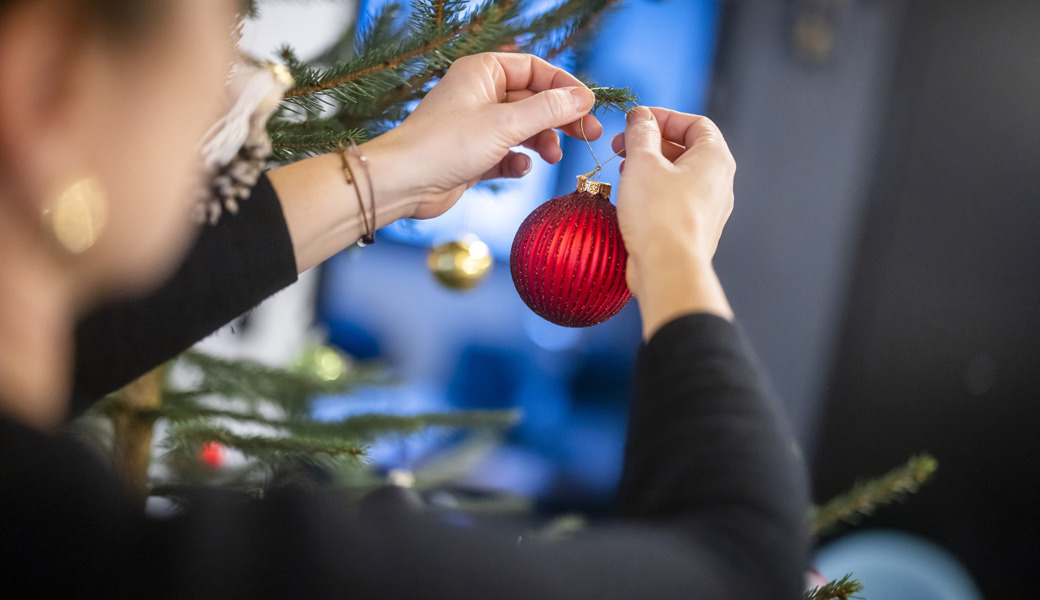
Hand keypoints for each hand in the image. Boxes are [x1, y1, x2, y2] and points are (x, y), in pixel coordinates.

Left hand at [364, 52, 602, 219]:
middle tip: (590, 134)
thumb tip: (583, 98)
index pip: (535, 69)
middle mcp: (479, 95)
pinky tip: (520, 169)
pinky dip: (518, 162)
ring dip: (542, 142)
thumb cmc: (445, 144)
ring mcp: (476, 126)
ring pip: (523, 129)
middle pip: (533, 100)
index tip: (588, 105)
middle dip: (560, 118)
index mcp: (482, 72)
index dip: (564, 86)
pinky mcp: (472, 156)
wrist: (403, 183)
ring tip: (553, 157)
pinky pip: (507, 155)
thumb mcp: (506, 123)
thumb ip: (548, 110)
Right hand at [612, 106, 735, 335]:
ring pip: (679, 175)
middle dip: (651, 142)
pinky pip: (676, 200)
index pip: (695, 123)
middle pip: (686, 148)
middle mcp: (719, 182)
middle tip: (620, 146)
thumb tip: (640, 117)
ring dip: (650, 167)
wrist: (668, 269)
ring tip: (622, 170)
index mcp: (715, 158)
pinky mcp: (695, 230)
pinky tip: (631, 198)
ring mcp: (710, 208)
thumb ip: (640, 133)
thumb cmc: (659, 215)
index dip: (663, 117)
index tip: (635, 121)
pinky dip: (654, 191)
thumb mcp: (642, 162)